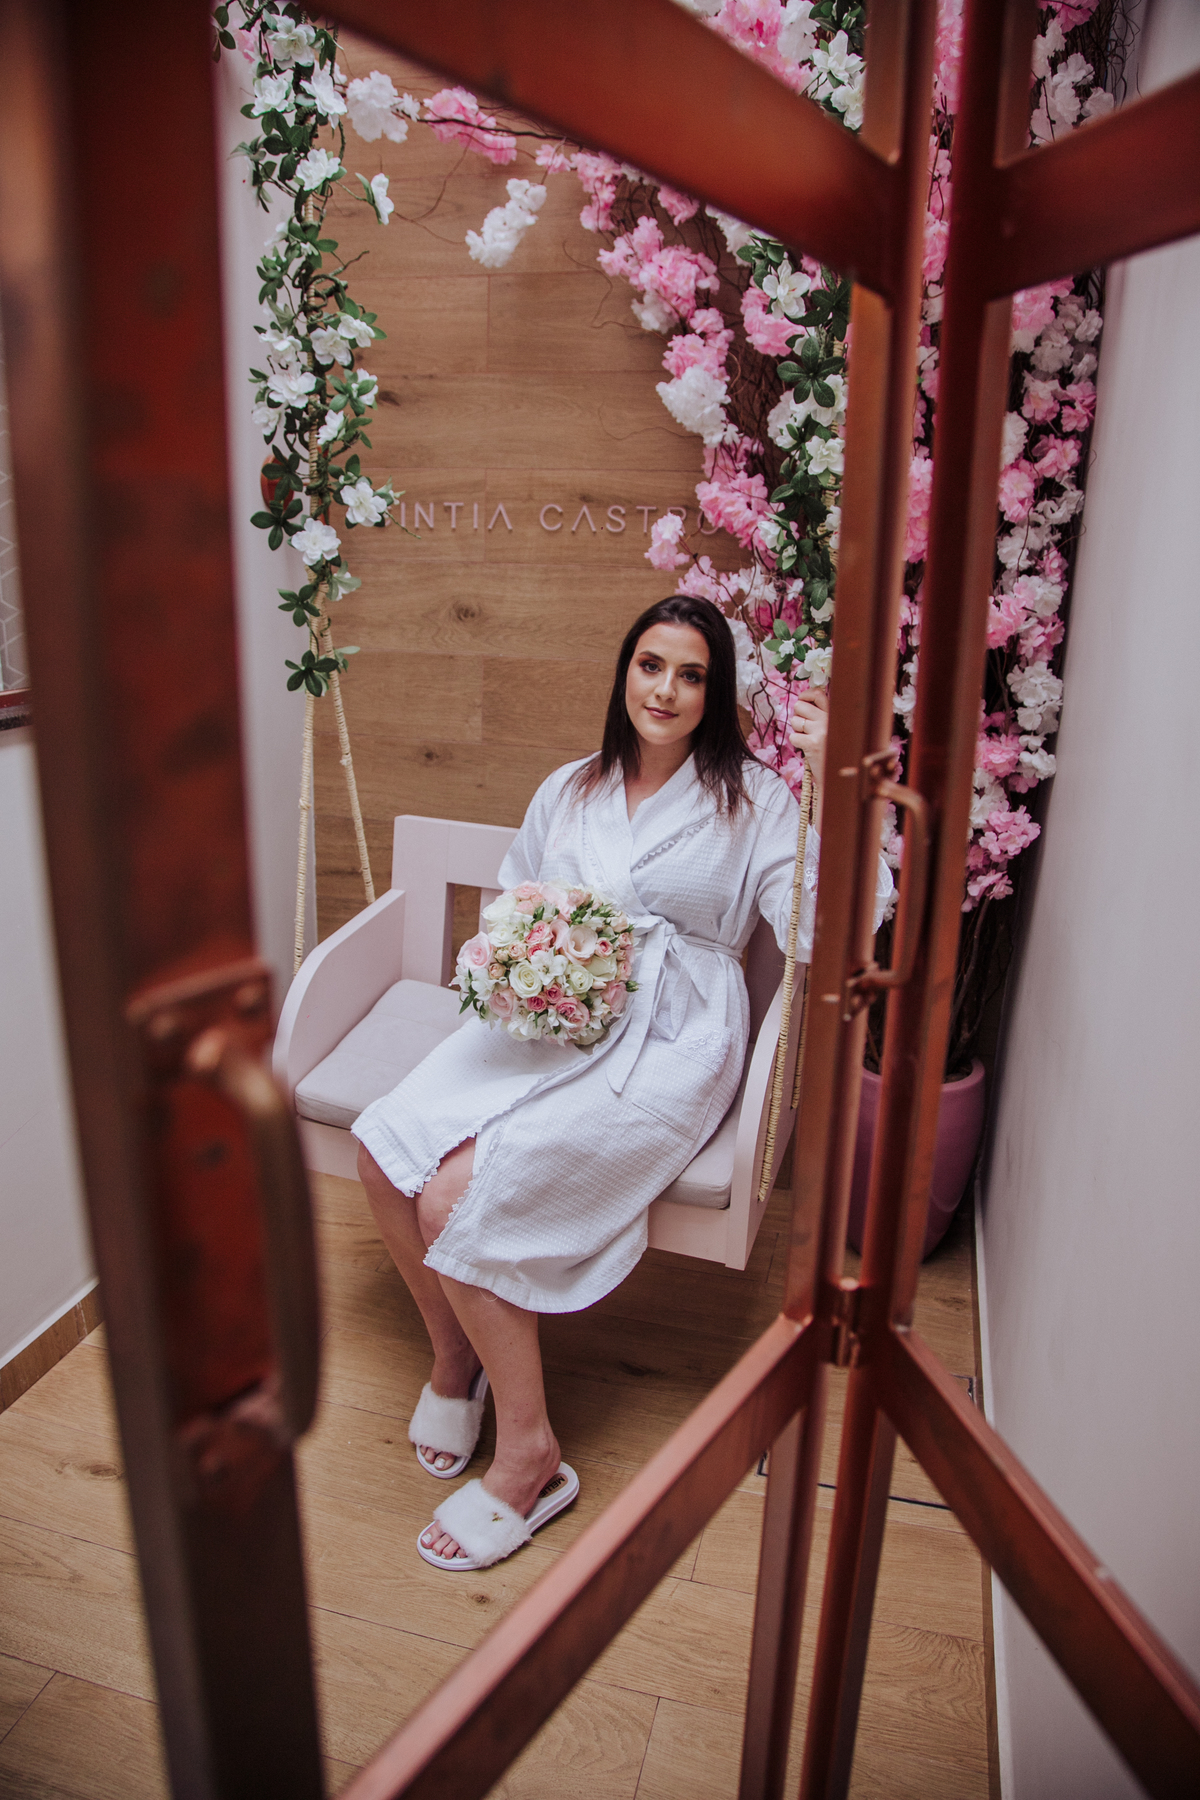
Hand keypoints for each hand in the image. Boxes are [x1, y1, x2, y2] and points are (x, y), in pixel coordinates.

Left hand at [789, 686, 827, 829]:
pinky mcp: (812, 744)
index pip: (818, 694)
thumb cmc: (837, 754)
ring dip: (797, 730)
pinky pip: (793, 736)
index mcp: (836, 715)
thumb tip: (803, 703)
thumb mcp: (835, 731)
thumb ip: (824, 717)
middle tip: (805, 727)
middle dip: (798, 715)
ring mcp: (821, 731)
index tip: (802, 700)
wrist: (840, 777)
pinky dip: (797, 743)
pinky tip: (807, 749)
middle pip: (800, 706)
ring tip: (808, 739)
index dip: (806, 695)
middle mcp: (830, 720)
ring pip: (795, 721)